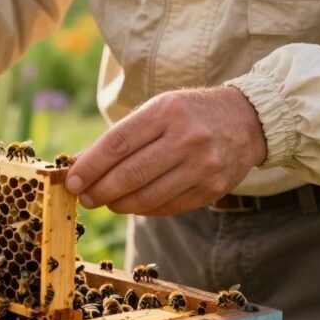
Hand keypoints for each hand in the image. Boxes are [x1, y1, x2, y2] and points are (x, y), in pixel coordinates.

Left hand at [64, 87, 267, 215]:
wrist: (247, 121)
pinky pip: (167, 206)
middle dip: (100, 190)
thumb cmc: (188, 114)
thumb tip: (80, 164)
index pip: (118, 143)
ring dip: (118, 204)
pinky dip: (143, 208)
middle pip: (131, 174)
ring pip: (148, 196)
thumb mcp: (155, 111)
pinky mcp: (212, 189)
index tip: (72, 181)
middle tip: (84, 197)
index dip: (90, 166)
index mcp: (166, 112)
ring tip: (105, 202)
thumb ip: (120, 138)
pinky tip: (131, 204)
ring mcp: (203, 166)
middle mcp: (187, 138)